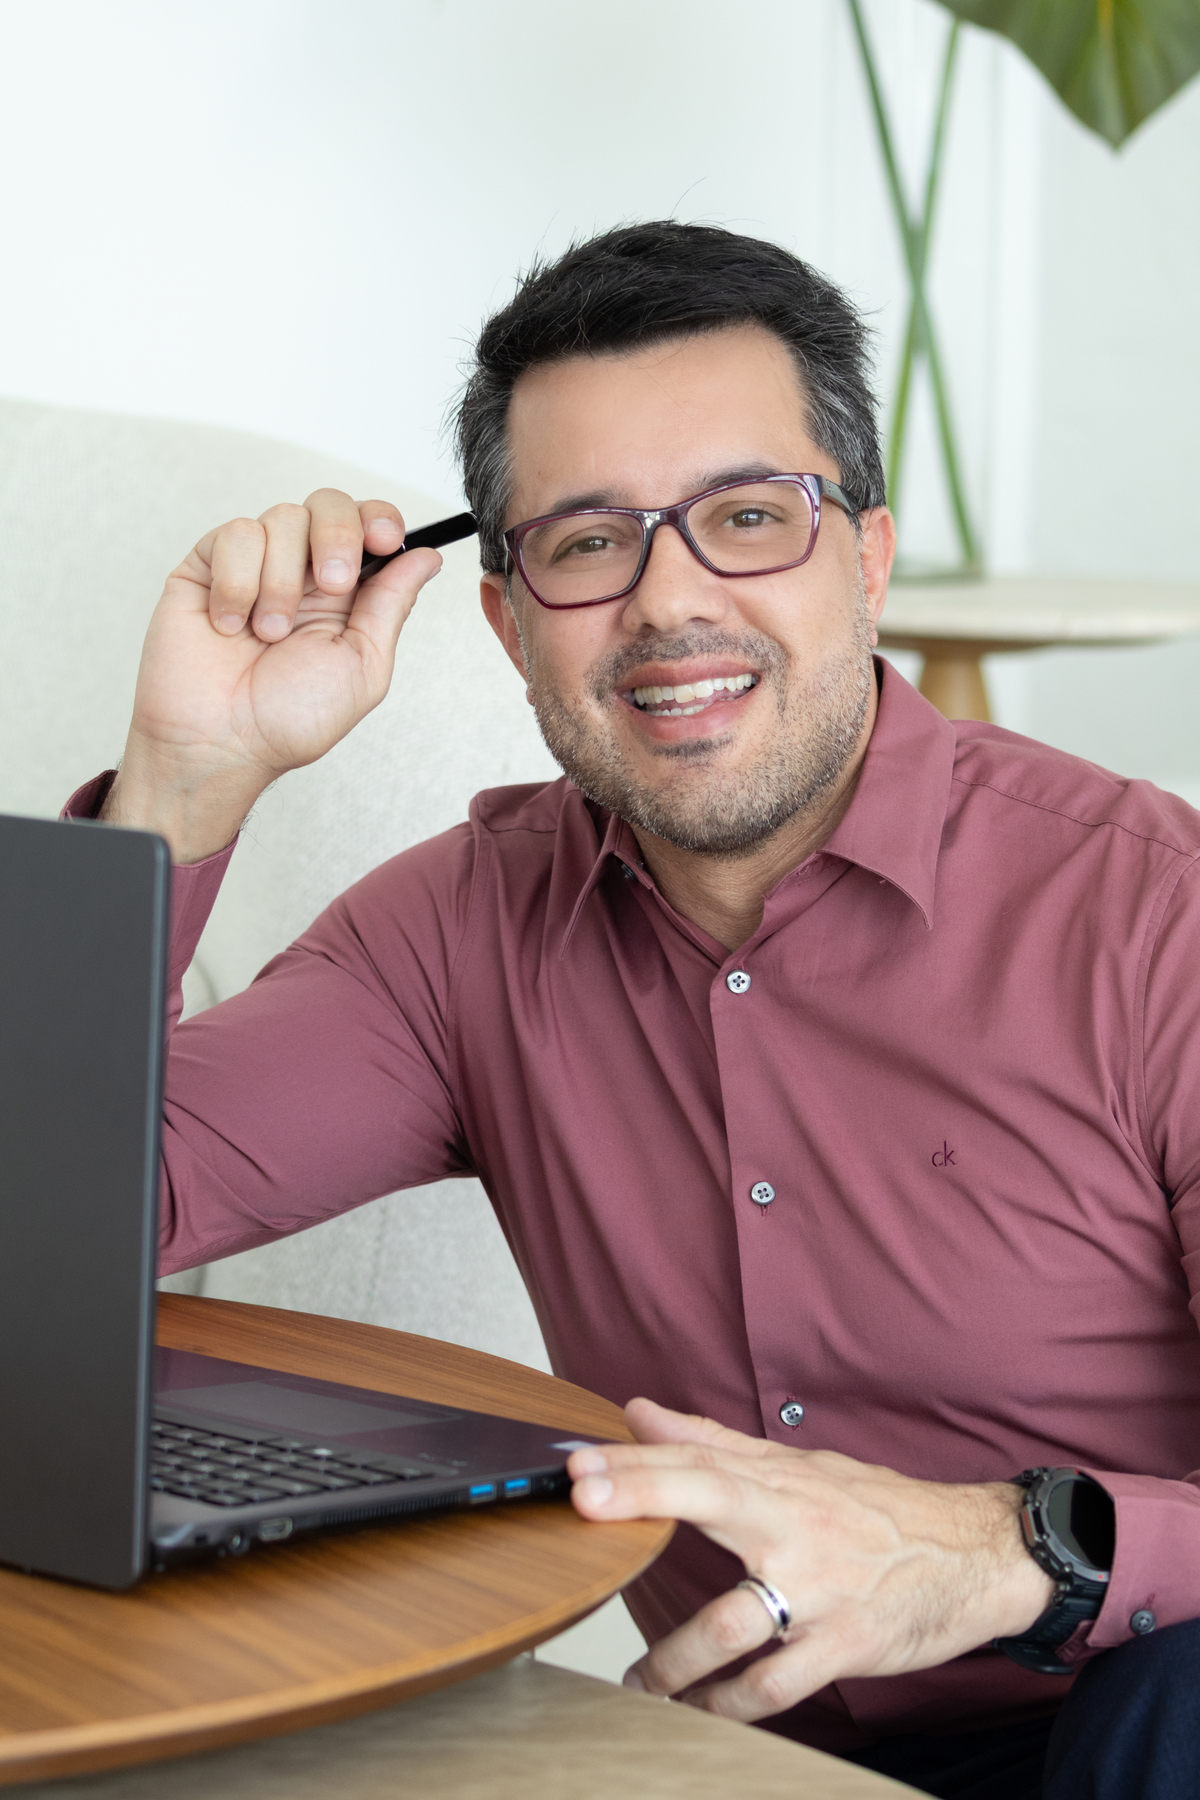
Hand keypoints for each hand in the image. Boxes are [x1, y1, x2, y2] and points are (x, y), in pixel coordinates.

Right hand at [103, 489, 441, 860]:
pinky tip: (231, 624)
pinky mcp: (207, 565)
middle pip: (329, 504)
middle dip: (337, 537)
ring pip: (282, 517)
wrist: (220, 743)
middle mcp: (301, 572)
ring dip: (281, 581)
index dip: (380, 520)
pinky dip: (238, 582)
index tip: (386, 540)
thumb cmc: (289, 721)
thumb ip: (391, 605)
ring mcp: (254, 565)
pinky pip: (233, 535)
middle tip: (330, 585)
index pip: (369, 526)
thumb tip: (426, 558)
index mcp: (346, 594)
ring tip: (269, 633)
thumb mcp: (363, 666)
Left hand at [568, 1399, 1052, 1721]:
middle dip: (643, 1498)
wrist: (976, 1554)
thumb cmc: (876, 1508)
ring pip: (730, 1623)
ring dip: (671, 1659)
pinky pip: (774, 1684)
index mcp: (779, 1480)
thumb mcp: (800, 1466)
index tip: (576, 1460)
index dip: (634, 1458)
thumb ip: (714, 1443)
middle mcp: (793, 1524)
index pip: (695, 1458)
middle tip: (582, 1503)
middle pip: (708, 1499)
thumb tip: (640, 1411)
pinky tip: (700, 1710)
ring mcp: (818, 1588)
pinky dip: (729, 1704)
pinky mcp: (844, 1644)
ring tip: (637, 1681)